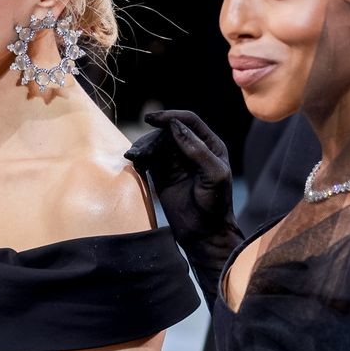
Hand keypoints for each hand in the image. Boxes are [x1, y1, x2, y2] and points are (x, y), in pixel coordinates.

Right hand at [129, 110, 236, 251]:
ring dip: (144, 147)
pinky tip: (136, 163)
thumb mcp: (213, 175)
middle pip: (168, 131)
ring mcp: (176, 161)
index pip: (188, 121)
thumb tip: (174, 126)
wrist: (204, 234)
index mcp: (210, 145)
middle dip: (153, 137)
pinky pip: (149, 158)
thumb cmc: (214, 205)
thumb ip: (196, 149)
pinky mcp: (162, 174)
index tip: (151, 119)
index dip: (170, 116)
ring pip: (156, 144)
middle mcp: (192, 149)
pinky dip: (140, 157)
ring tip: (135, 157)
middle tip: (141, 151)